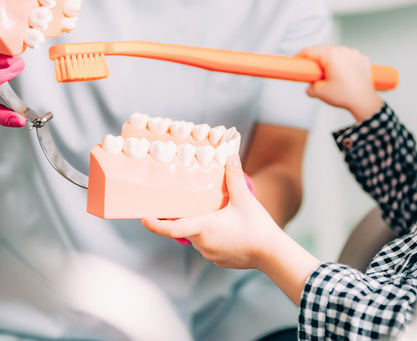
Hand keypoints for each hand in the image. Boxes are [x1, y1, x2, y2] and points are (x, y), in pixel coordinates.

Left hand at [142, 154, 285, 269]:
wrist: (273, 254)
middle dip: (184, 217)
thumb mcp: (245, 199)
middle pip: (184, 229)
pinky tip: (226, 229)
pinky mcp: (220, 260)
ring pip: (197, 238)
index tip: (143, 217)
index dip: (155, 223)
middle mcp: (202, 244)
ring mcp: (211, 254)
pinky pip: (209, 246)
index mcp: (203, 228)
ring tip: (213, 214)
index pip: (171, 228)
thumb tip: (230, 156)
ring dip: (200, 227)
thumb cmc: (257, 227)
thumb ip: (234, 177)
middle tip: (184, 204)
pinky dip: (212, 237)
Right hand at [298, 45, 383, 120]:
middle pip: (322, 50)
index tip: (295, 62)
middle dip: (315, 60)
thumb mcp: (319, 92)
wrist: (365, 102)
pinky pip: (348, 58)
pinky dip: (343, 64)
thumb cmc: (345, 95)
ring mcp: (354, 54)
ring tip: (328, 75)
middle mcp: (343, 50)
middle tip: (310, 71)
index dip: (299, 57)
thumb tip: (309, 87)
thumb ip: (310, 87)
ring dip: (330, 61)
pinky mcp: (362, 59)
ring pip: (336, 54)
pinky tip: (342, 75)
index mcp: (331, 55)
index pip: (309, 51)